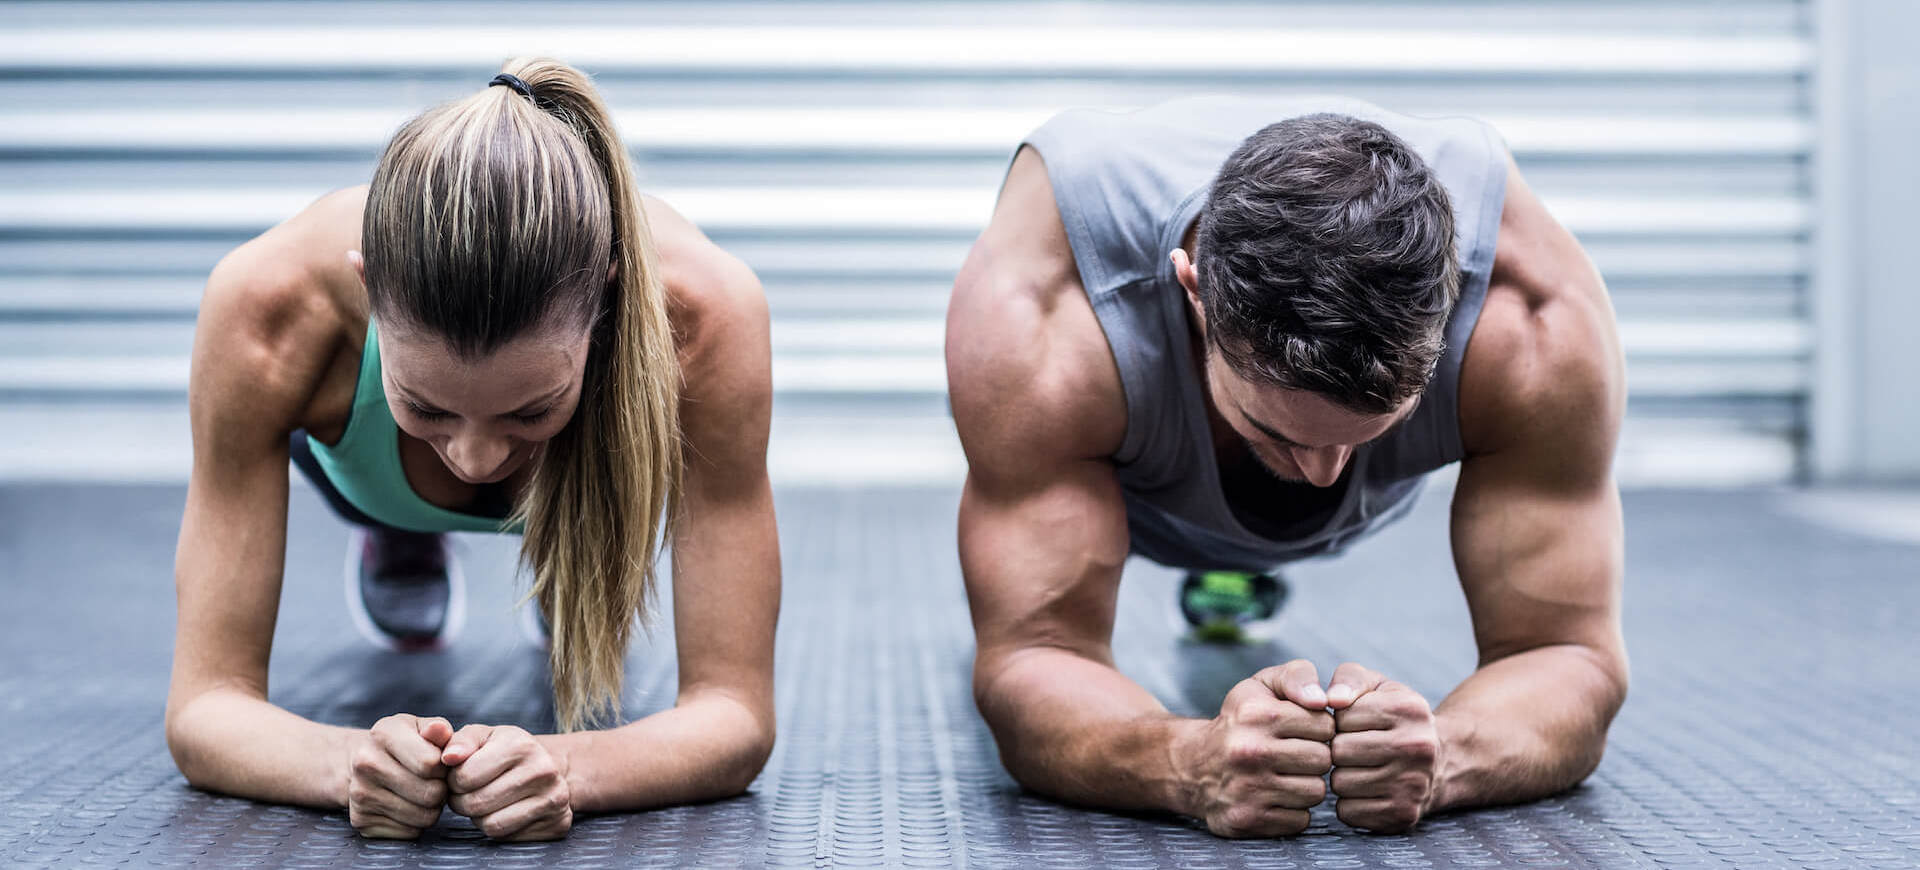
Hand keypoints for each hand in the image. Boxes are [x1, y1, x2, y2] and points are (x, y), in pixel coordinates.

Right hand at [346, 714, 452, 838]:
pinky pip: (410, 832)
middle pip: (430, 793)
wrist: (363, 762)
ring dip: (432, 808)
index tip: (438, 763)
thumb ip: (438, 729)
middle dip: (441, 789)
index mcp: (383, 733)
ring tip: (423, 792)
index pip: (431, 763)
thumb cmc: (403, 743)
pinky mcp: (361, 820)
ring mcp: (359, 794)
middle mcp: (365, 763)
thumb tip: (442, 731)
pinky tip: (408, 805)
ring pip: (423, 817)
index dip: (444, 766)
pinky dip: (416, 823)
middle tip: (434, 782)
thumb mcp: (421, 727)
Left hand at [441, 724, 572, 840]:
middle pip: (476, 803)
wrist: (548, 767)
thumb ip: (459, 741)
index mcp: (521, 745)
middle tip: (468, 793)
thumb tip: (448, 757)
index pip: (465, 777)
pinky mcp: (557, 823)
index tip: (461, 776)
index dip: (454, 780)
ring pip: (490, 825)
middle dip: (462, 801)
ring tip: (485, 802)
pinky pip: (508, 838)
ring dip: (478, 817)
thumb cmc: (506, 751)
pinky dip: (498, 828)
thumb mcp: (483, 737)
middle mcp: (543, 770)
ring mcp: (554, 799)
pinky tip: (504, 811)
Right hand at [1179, 659, 1334, 837]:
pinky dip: (1293, 811)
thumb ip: (1298, 675)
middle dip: (1314, 757)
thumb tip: (1323, 700)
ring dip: (1305, 784)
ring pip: (1315, 792)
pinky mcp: (1248, 819)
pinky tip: (1274, 796)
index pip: (1325, 726)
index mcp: (1257, 714)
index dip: (1319, 729)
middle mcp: (1250, 751)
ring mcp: (1248, 789)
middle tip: (1294, 754)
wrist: (1191, 765)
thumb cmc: (1239, 721)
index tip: (1301, 731)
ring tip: (1285, 775)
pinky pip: (1300, 820)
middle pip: (1323, 760)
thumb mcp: (1261, 685)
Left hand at [1325, 663, 1441, 832]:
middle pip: (1339, 751)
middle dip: (1338, 749)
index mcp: (1409, 708)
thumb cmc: (1394, 718)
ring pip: (1340, 783)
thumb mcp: (1377, 687)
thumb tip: (1330, 700)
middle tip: (1354, 749)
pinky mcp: (1404, 814)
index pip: (1342, 716)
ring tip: (1361, 768)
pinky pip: (1348, 812)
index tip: (1356, 724)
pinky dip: (1349, 803)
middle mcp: (1417, 746)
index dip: (1340, 721)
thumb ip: (1349, 679)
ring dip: (1341, 776)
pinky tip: (1366, 790)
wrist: (1439, 762)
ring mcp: (1413, 784)